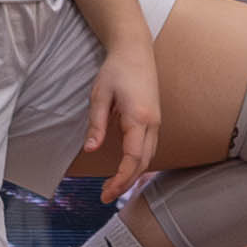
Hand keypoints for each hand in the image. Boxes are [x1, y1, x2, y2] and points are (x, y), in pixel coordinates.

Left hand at [80, 42, 161, 201]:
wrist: (135, 50)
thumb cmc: (116, 70)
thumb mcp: (99, 95)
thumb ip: (96, 124)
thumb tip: (90, 150)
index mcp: (139, 118)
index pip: (133, 159)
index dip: (120, 180)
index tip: (105, 193)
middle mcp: (152, 123)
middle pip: (144, 163)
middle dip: (126, 183)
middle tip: (105, 196)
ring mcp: (156, 122)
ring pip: (149, 157)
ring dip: (133, 175)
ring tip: (113, 186)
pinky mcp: (154, 120)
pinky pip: (149, 148)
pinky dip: (138, 163)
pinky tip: (125, 169)